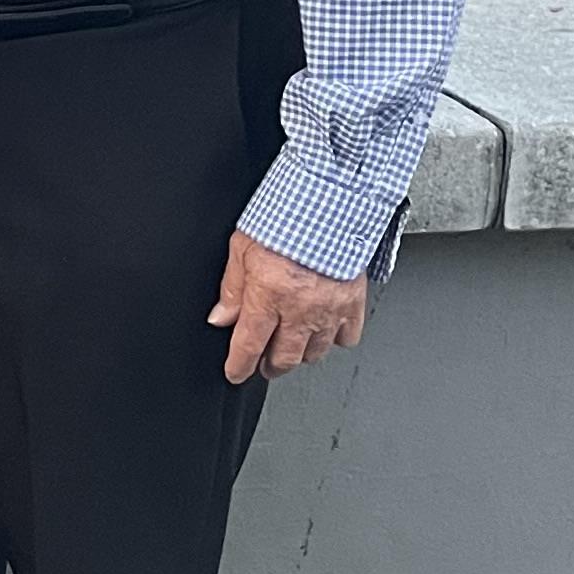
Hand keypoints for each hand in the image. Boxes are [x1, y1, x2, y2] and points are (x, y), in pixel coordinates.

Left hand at [207, 231, 369, 383]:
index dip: (239, 365)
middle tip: (264, 363)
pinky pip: (347, 338)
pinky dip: (335, 339)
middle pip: (283, 358)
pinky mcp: (354, 303)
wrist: (329, 200)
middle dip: (270, 366)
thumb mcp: (242, 247)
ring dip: (300, 354)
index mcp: (268, 295)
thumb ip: (231, 287)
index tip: (236, 373)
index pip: (248, 346)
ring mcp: (329, 309)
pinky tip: (324, 330)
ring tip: (291, 346)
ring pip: (315, 353)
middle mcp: (299, 309)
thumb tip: (220, 318)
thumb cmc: (284, 216)